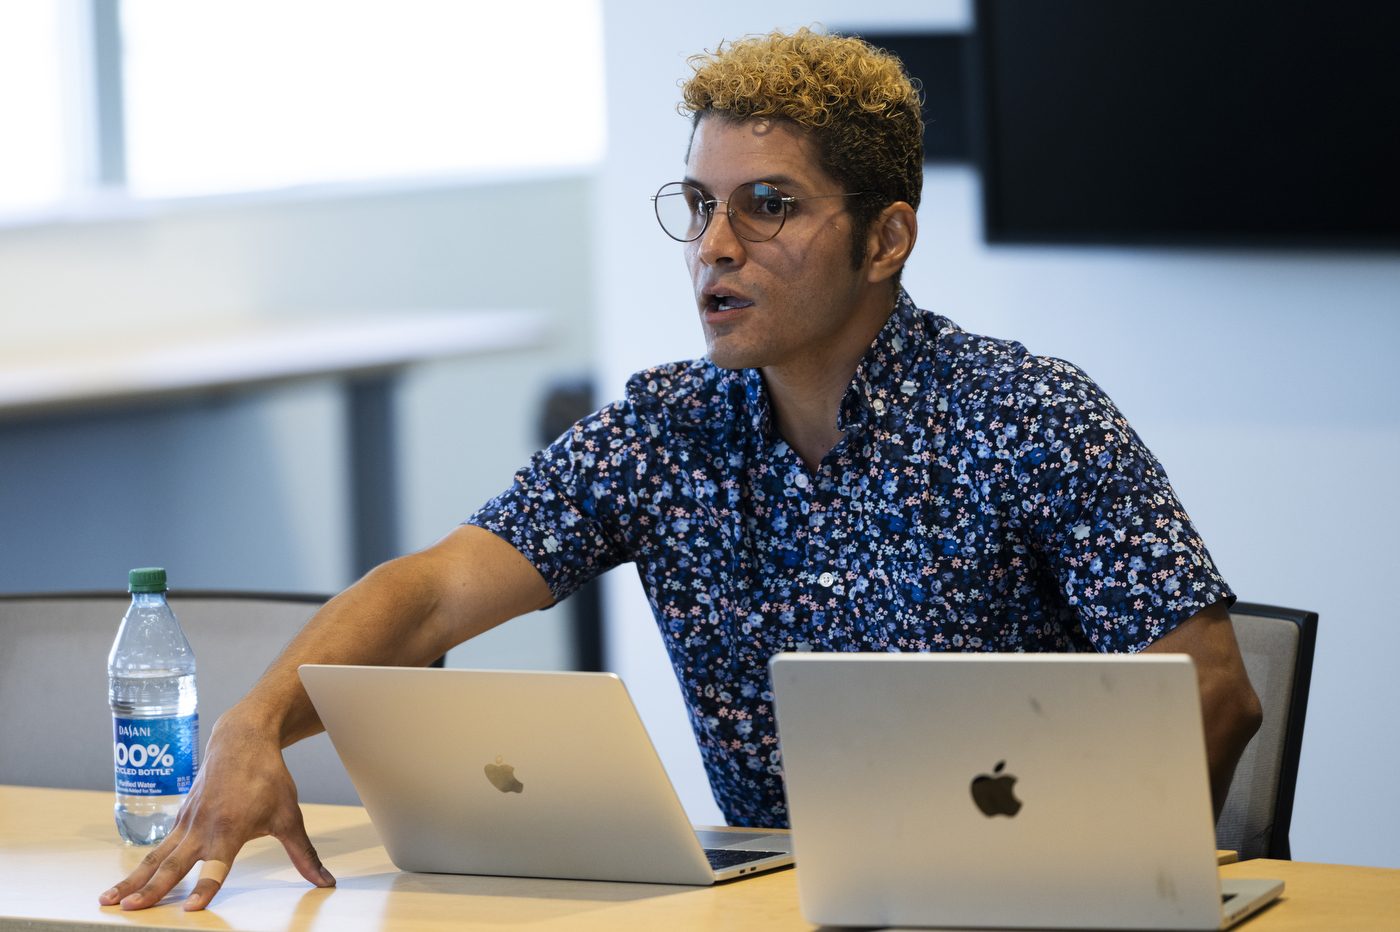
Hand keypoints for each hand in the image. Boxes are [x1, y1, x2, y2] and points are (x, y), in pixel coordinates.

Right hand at [98, 712, 335, 910]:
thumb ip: (303, 854)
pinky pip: (156, 846)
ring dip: (132, 880)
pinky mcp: (179, 818)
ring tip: (107, 901)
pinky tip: (124, 883)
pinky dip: (138, 866)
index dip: (205, 888)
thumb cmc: (268, 778)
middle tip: (130, 910)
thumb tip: (325, 881)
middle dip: (151, 889)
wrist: (242, 738)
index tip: (191, 909)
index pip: (217, 866)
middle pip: (174, 864)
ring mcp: (187, 822)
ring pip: (156, 856)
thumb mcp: (290, 816)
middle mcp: (203, 828)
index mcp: (231, 829)